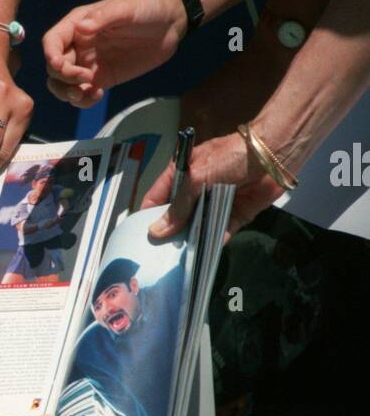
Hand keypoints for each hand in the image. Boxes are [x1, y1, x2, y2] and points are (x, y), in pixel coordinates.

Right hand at [43, 0, 185, 107]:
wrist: (170, 24)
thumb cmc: (146, 8)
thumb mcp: (126, 9)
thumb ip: (103, 18)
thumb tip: (81, 28)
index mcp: (78, 24)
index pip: (52, 41)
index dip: (50, 55)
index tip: (61, 65)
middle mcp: (79, 45)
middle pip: (54, 67)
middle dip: (63, 77)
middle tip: (85, 80)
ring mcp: (89, 64)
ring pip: (63, 84)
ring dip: (67, 93)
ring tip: (86, 93)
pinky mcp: (102, 79)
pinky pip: (83, 94)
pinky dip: (84, 100)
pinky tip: (98, 95)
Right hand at [141, 131, 282, 241]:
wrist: (274, 155)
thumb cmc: (231, 157)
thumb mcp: (198, 177)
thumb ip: (179, 205)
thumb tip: (156, 231)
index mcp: (182, 174)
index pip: (158, 198)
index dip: (148, 216)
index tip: (140, 237)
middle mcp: (196, 191)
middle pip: (177, 216)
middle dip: (169, 233)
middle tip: (157, 254)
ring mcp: (214, 203)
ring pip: (198, 226)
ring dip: (190, 240)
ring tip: (176, 260)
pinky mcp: (234, 215)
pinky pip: (220, 232)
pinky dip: (213, 241)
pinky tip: (203, 254)